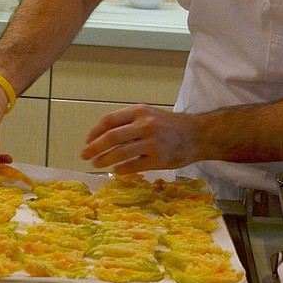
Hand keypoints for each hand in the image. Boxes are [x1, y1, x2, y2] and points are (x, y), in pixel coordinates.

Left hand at [81, 104, 200, 172]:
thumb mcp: (149, 114)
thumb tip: (101, 136)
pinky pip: (133, 166)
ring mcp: (152, 143)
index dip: (94, 132)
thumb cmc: (169, 125)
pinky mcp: (159, 159)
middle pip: (111, 137)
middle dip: (94, 148)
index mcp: (139, 111)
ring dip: (104, 160)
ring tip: (97, 164)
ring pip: (120, 153)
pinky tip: (116, 171)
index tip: (87, 141)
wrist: (197, 135)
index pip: (109, 120)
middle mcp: (145, 125)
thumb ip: (128, 122)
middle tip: (85, 155)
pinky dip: (121, 169)